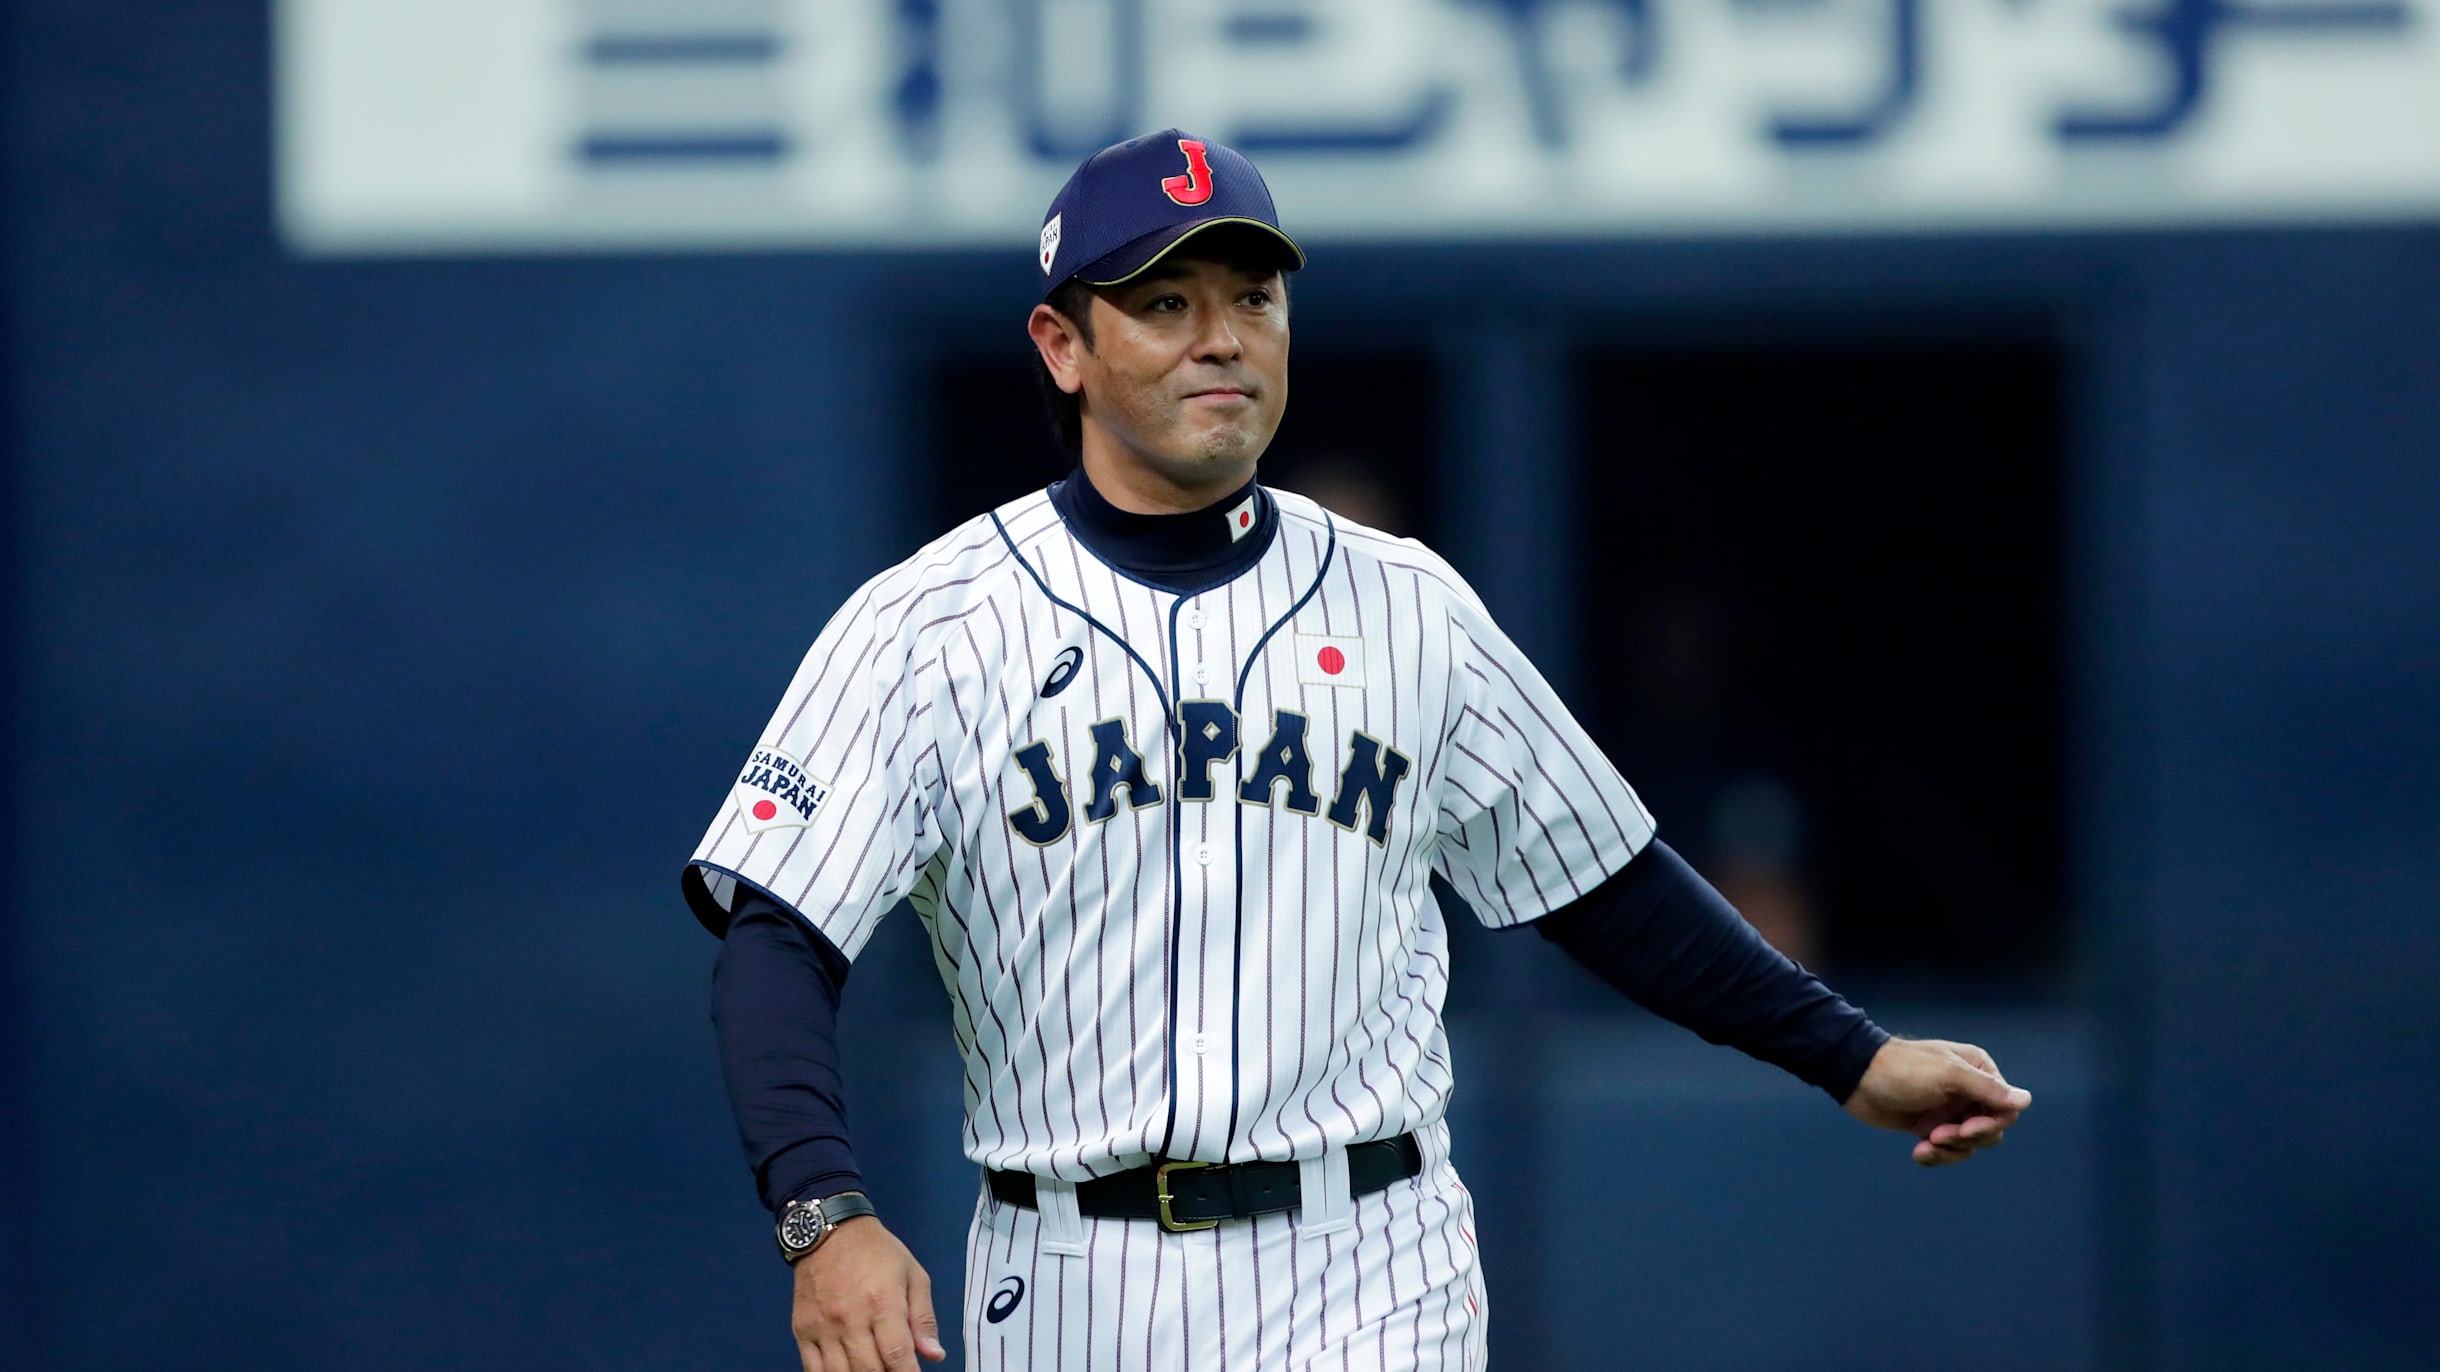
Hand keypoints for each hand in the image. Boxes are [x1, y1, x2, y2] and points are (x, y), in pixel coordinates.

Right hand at [789, 1213, 945, 1370]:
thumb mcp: (913, 1275)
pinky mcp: (802, 1330)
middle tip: (895, 1371)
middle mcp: (850, 1318)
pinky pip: (813, 1369)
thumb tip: (934, 1354)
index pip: (897, 1355)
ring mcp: (823, 1326)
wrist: (829, 1231)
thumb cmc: (876, 1251)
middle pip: (869, 1371)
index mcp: (882, 1302)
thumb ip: (923, 1318)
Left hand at [1843, 1037, 2030, 1166]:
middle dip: (1967, 1138)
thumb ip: (1987, 1089)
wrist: (1856, 1077)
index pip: (2006, 1108)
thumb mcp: (1947, 1076)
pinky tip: (1918, 1152)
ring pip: (1969, 1144)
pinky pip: (1947, 1150)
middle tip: (1938, 1135)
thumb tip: (2026, 1100)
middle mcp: (1968, 1092)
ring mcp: (1949, 1111)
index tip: (1965, 1128)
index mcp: (1978, 1071)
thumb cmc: (1903, 1069)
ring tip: (1925, 1144)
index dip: (1990, 1124)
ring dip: (1949, 1150)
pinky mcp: (1930, 1126)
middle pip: (1991, 1129)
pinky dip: (1936, 1156)